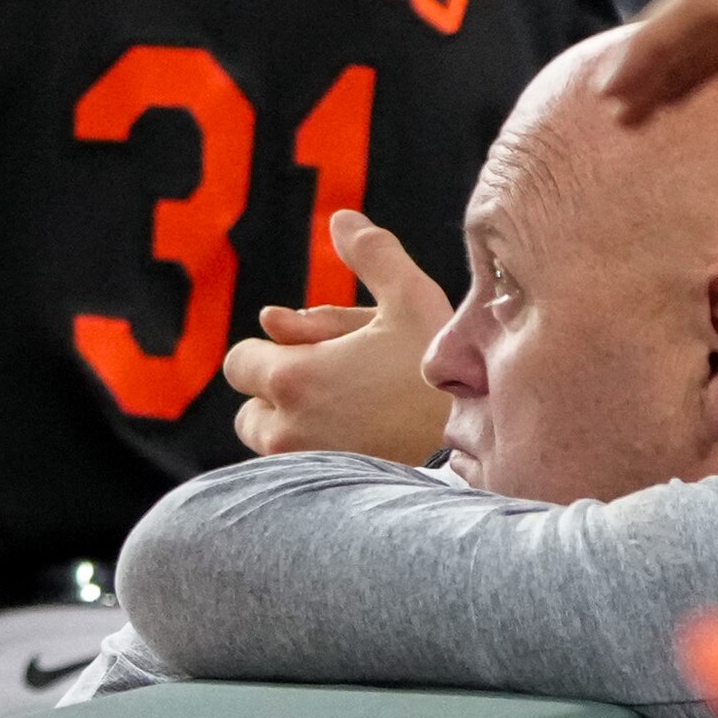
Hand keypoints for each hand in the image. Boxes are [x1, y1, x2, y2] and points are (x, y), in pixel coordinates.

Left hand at [223, 211, 454, 462]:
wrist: (479, 452)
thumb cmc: (440, 373)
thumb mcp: (412, 298)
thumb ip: (372, 255)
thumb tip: (341, 218)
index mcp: (292, 378)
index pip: (239, 363)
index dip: (272, 350)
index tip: (312, 350)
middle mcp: (285, 431)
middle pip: (249, 412)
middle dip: (279, 394)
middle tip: (332, 383)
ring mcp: (304, 471)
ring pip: (273, 445)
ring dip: (295, 427)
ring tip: (350, 414)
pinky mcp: (325, 498)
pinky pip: (299, 473)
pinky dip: (317, 456)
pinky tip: (363, 441)